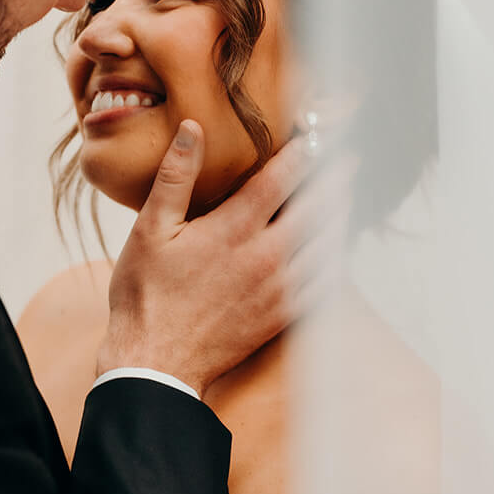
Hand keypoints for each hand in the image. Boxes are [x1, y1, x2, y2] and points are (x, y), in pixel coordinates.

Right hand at [98, 122, 351, 395]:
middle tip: (347, 157)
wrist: (156, 365)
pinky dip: (335, 259)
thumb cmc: (146, 295)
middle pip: (318, 206)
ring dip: (339, 214)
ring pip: (328, 243)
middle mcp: (266, 256)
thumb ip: (175, 176)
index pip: (283, 177)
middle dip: (334, 177)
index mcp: (234, 229)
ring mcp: (280, 288)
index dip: (305, 149)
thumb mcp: (149, 229)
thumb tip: (193, 129)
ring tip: (345, 195)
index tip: (317, 131)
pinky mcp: (283, 316)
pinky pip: (326, 283)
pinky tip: (334, 248)